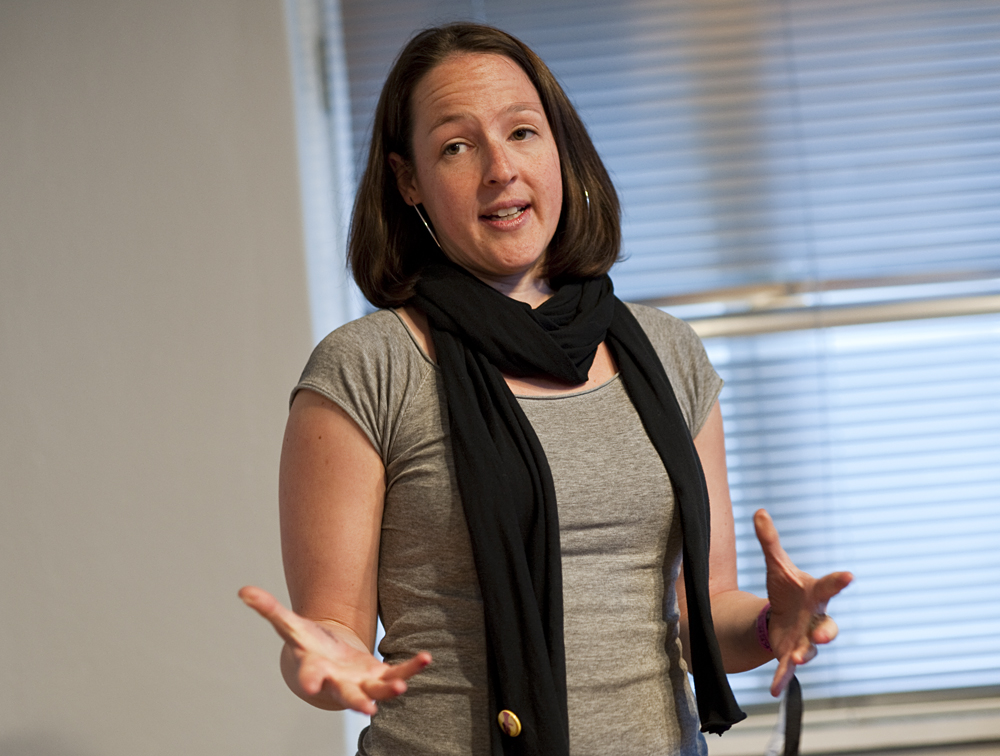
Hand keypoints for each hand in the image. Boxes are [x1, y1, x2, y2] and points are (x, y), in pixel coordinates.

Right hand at [238, 585, 430, 713]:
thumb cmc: (309, 644)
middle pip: (345, 694)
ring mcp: (360, 683)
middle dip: (354, 701)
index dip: (310, 681)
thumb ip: (269, 609)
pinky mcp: (379, 677)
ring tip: (403, 686)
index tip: (312, 687)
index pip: (310, 676)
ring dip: (390, 689)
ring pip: (377, 692)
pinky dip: (412, 668)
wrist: (328, 662)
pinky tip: (426, 658)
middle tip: (366, 709)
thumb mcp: (290, 625)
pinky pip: (397, 674)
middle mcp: (338, 682)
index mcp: (315, 669)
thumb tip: (243, 590)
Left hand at [753, 510, 852, 696]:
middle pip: (828, 627)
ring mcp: (805, 640)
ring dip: (803, 655)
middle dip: (828, 631)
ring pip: (810, 650)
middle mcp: (816, 619)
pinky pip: (788, 670)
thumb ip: (769, 541)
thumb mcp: (776, 565)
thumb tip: (759, 511)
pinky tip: (774, 689)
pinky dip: (781, 679)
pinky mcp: (790, 655)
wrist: (782, 615)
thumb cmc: (787, 589)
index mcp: (815, 594)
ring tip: (793, 659)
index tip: (849, 575)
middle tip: (825, 634)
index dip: (839, 581)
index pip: (830, 586)